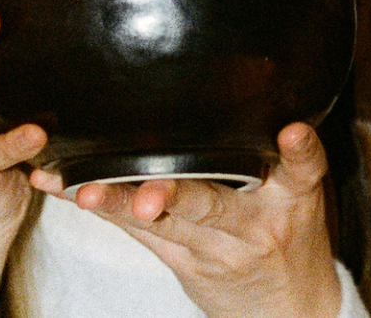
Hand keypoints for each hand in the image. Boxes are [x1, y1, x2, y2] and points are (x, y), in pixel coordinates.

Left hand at [29, 122, 341, 317]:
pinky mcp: (189, 265)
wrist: (291, 309)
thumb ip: (266, 151)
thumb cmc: (286, 232)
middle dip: (177, 195)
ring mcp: (220, 248)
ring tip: (85, 192)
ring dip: (121, 204)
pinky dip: (104, 210)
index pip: (304, 169)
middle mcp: (257, 223)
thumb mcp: (296, 195)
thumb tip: (241, 77)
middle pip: (215, 206)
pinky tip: (67, 191)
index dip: (300, 151)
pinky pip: (141, 236)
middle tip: (151, 197)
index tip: (292, 133)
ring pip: (165, 225)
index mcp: (293, 197)